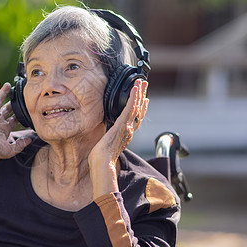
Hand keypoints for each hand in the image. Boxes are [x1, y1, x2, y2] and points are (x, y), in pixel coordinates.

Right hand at [0, 81, 30, 159]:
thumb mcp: (10, 150)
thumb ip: (21, 145)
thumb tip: (29, 140)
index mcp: (4, 129)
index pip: (15, 119)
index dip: (21, 114)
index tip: (28, 109)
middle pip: (8, 108)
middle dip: (13, 102)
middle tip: (20, 94)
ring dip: (4, 92)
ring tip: (9, 85)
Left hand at [88, 79, 148, 198]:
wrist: (102, 164)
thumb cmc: (101, 159)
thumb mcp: (107, 145)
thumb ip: (109, 138)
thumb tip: (105, 136)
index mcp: (126, 135)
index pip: (136, 119)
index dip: (141, 108)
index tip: (144, 100)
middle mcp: (129, 130)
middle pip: (139, 110)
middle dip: (142, 96)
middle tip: (144, 85)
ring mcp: (127, 127)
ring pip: (136, 107)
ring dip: (139, 93)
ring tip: (142, 82)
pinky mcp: (122, 125)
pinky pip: (129, 108)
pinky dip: (133, 98)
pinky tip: (135, 89)